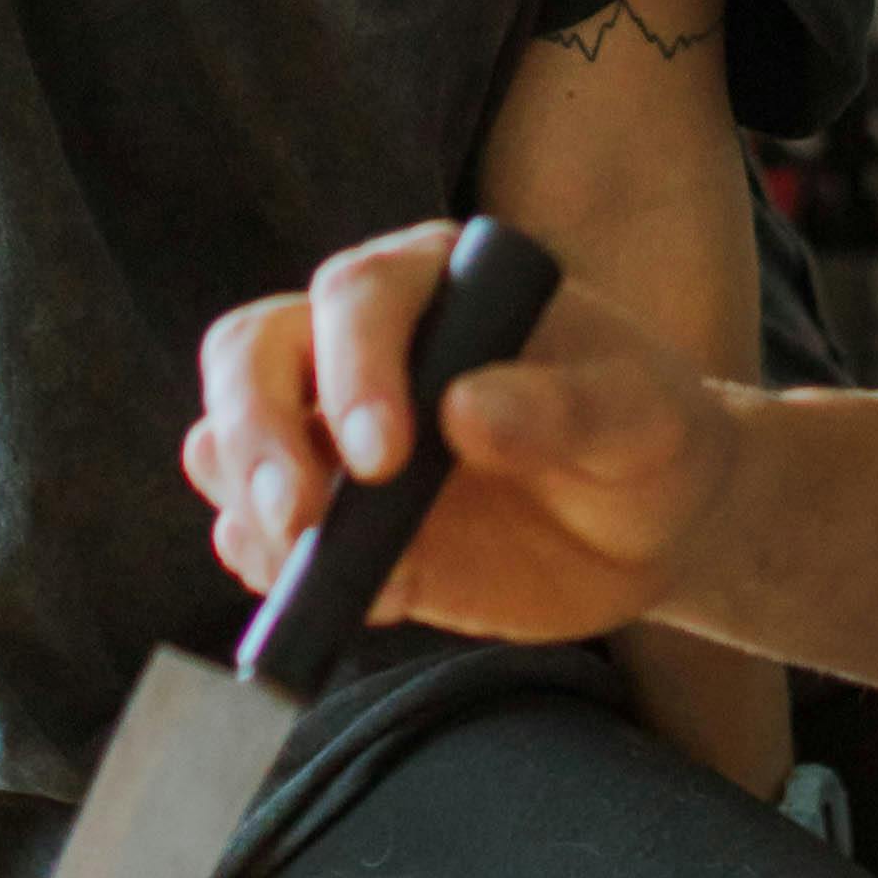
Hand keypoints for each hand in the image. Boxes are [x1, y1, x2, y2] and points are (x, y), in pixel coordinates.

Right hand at [185, 220, 744, 645]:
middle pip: (253, 350)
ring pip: (226, 433)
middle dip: (256, 429)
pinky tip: (317, 593)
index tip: (384, 456)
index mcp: (439, 284)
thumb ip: (565, 409)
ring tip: (299, 559)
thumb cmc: (648, 437)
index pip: (357, 295)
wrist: (651, 521)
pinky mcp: (331, 519)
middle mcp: (364, 343)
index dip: (353, 369)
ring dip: (242, 497)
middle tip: (299, 517)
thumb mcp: (640, 418)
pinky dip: (261, 562)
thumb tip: (465, 409)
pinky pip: (253, 530)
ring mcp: (333, 431)